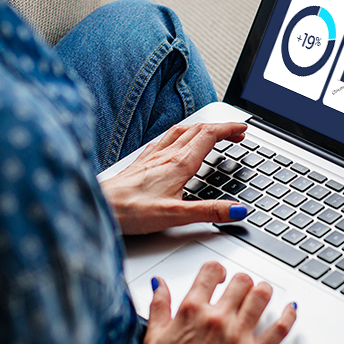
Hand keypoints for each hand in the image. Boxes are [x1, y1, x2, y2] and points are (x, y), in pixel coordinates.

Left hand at [100, 122, 248, 234]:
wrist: (100, 206)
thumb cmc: (131, 211)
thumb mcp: (176, 215)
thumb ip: (209, 212)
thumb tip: (237, 211)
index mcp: (178, 163)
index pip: (209, 135)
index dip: (229, 128)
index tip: (243, 128)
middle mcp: (166, 155)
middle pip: (198, 129)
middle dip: (220, 127)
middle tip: (236, 132)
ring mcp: (152, 156)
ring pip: (181, 131)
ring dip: (201, 128)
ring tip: (212, 132)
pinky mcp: (141, 162)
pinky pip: (165, 139)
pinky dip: (180, 135)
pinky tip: (175, 142)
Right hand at [143, 262, 296, 343]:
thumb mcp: (153, 339)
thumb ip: (158, 307)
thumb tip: (159, 285)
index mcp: (191, 311)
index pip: (211, 271)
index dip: (217, 270)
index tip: (219, 276)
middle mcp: (217, 319)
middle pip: (241, 281)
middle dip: (241, 282)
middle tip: (240, 289)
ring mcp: (237, 336)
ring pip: (261, 296)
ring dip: (263, 291)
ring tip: (260, 294)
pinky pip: (279, 329)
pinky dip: (289, 316)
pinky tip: (290, 310)